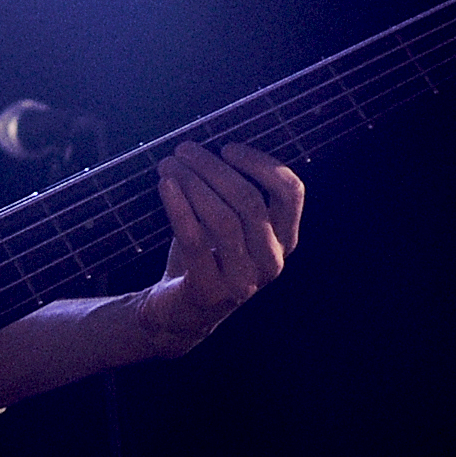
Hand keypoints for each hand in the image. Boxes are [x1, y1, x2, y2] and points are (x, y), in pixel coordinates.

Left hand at [135, 140, 303, 357]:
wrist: (180, 310)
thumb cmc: (206, 255)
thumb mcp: (227, 221)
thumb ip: (229, 190)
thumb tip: (206, 145)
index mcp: (284, 240)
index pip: (290, 193)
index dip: (261, 163)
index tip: (227, 147)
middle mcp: (272, 262)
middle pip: (250, 202)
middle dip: (214, 168)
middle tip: (183, 150)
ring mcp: (244, 281)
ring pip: (224, 220)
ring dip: (193, 183)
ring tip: (168, 163)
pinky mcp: (211, 292)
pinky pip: (195, 241)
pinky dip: (179, 208)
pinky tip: (164, 185)